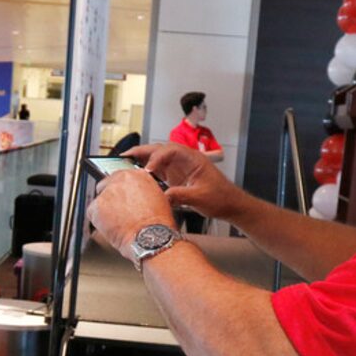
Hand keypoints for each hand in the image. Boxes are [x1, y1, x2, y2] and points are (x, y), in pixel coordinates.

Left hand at [88, 169, 175, 263]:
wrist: (150, 237)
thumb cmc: (157, 224)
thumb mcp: (158, 200)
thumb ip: (143, 193)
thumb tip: (135, 198)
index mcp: (138, 176)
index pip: (121, 178)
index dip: (120, 192)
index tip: (122, 201)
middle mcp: (121, 179)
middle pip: (106, 187)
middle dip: (110, 200)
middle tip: (118, 214)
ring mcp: (107, 192)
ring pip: (99, 201)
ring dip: (105, 212)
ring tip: (118, 224)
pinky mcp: (97, 206)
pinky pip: (92, 213)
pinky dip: (98, 222)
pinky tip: (111, 228)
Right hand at [126, 143, 245, 221]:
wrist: (231, 204)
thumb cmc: (221, 198)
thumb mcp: (200, 198)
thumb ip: (181, 196)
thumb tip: (163, 196)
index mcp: (193, 159)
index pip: (170, 151)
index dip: (156, 158)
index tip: (146, 170)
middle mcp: (185, 160)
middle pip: (160, 150)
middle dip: (142, 151)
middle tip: (124, 156)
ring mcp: (180, 168)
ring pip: (158, 158)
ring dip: (142, 159)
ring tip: (125, 162)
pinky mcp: (177, 177)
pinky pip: (159, 170)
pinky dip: (147, 170)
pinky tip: (136, 175)